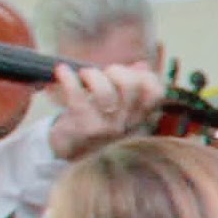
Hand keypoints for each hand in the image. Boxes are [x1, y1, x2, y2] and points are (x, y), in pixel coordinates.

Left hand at [46, 61, 169, 153]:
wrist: (71, 152)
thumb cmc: (94, 122)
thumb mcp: (117, 106)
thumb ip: (130, 86)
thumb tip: (142, 65)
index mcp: (139, 116)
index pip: (156, 92)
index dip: (145, 76)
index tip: (129, 71)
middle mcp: (127, 123)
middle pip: (131, 86)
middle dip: (116, 71)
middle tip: (103, 72)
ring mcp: (107, 128)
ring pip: (105, 93)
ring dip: (92, 76)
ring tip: (83, 75)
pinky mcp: (84, 129)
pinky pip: (77, 97)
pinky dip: (68, 79)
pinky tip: (61, 71)